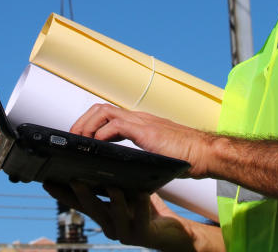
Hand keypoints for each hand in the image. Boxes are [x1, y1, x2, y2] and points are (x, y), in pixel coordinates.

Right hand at [43, 182, 219, 251]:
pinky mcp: (143, 234)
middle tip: (73, 179)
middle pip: (92, 209)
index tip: (47, 181)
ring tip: (111, 185)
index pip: (78, 203)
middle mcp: (110, 226)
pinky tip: (142, 192)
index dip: (62, 194)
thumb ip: (111, 183)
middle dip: (82, 194)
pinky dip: (141, 205)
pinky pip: (141, 218)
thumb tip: (95, 160)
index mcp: (103, 215)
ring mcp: (126, 232)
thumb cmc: (146, 209)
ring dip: (113, 199)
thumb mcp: (125, 193)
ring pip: (115, 215)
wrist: (170, 233)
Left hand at [70, 104, 216, 176]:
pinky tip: (96, 147)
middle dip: (82, 121)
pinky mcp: (146, 131)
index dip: (89, 123)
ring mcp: (141, 122)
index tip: (79, 138)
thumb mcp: (155, 155)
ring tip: (79, 141)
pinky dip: (101, 134)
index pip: (107, 114)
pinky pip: (116, 125)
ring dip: (87, 125)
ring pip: (104, 112)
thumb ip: (140, 155)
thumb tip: (122, 168)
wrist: (206, 153)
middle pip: (100, 108)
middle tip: (72, 139)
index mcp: (139, 123)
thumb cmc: (185, 157)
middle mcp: (138, 118)